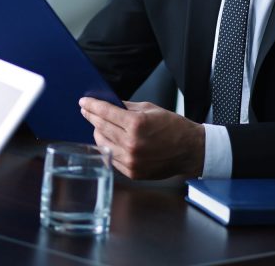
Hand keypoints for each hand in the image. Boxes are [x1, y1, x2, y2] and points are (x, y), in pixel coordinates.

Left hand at [79, 98, 204, 178]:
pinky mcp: (132, 172)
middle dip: (91, 117)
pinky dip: (108, 147)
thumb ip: (126, 107)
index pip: (105, 113)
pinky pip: (112, 157)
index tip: (83, 102)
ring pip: (102, 144)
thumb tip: (107, 104)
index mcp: (137, 125)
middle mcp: (131, 144)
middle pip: (101, 127)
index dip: (92, 106)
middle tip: (86, 110)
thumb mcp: (150, 109)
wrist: (191, 151)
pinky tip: (109, 140)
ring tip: (99, 125)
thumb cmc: (173, 128)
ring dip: (98, 132)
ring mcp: (131, 160)